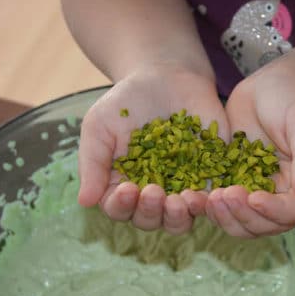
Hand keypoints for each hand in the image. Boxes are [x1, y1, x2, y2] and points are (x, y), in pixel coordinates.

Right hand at [77, 62, 227, 234]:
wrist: (169, 75)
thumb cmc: (128, 101)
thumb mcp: (100, 125)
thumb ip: (93, 163)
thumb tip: (84, 202)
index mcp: (122, 186)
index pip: (119, 209)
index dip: (122, 206)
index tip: (129, 189)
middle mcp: (152, 194)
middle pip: (151, 220)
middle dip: (152, 212)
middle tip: (155, 192)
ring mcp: (182, 188)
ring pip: (181, 220)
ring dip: (180, 216)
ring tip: (183, 199)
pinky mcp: (210, 178)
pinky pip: (211, 201)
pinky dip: (208, 203)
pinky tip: (206, 195)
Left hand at [206, 61, 294, 236]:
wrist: (278, 81)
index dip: (275, 210)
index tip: (253, 197)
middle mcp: (291, 195)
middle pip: (269, 223)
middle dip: (245, 216)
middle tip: (223, 196)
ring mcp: (264, 190)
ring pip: (246, 221)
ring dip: (226, 217)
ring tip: (209, 198)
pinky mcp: (240, 181)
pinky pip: (226, 205)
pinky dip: (211, 206)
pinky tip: (195, 196)